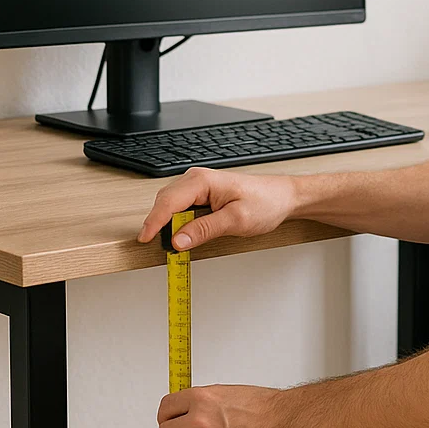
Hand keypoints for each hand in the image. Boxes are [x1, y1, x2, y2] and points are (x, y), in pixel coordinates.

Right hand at [136, 167, 298, 249]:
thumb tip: (178, 240)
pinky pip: (181, 208)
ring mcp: (198, 186)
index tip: (145, 239)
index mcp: (202, 181)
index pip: (167, 202)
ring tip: (176, 243)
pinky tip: (184, 234)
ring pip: (171, 206)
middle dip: (159, 224)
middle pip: (165, 203)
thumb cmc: (266, 203)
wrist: (283, 198)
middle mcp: (197, 179)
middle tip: (164, 248)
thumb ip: (204, 230)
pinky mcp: (202, 194)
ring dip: (169, 224)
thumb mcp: (236, 221)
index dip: (153, 222)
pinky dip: (178, 222)